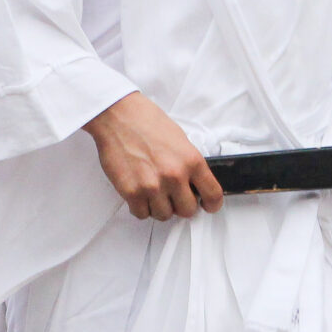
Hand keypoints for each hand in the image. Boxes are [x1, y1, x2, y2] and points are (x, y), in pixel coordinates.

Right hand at [84, 91, 222, 220]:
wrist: (119, 116)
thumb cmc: (148, 122)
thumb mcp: (180, 140)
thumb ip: (189, 165)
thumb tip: (193, 184)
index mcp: (191, 161)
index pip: (212, 194)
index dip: (212, 204)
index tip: (207, 206)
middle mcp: (175, 176)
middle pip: (187, 211)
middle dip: (182, 205)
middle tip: (174, 196)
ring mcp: (152, 186)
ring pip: (164, 215)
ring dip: (160, 207)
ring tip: (154, 192)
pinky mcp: (131, 192)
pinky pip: (142, 214)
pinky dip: (142, 207)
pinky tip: (140, 193)